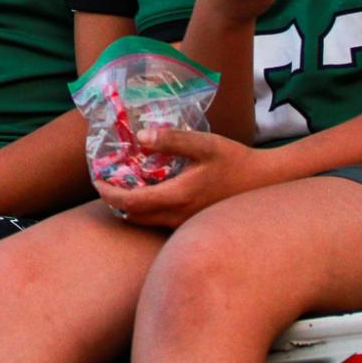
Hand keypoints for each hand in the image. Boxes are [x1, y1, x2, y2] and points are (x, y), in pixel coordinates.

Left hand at [95, 128, 269, 228]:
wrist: (265, 183)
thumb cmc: (235, 161)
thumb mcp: (205, 144)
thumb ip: (172, 140)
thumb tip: (140, 136)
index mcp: (178, 198)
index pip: (130, 204)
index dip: (108, 193)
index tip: (97, 179)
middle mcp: (177, 218)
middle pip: (133, 217)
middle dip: (114, 201)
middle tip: (105, 181)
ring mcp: (184, 226)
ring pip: (146, 222)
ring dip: (129, 206)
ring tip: (124, 183)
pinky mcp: (191, 226)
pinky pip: (159, 222)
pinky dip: (146, 209)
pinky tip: (149, 190)